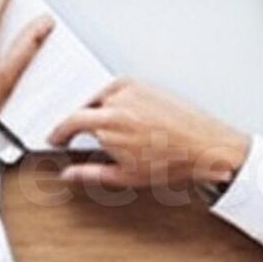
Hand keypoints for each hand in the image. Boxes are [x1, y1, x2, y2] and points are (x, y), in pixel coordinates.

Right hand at [40, 79, 254, 196]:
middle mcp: (117, 104)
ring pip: (99, 97)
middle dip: (78, 123)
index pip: (70, 122)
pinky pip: (115, 86)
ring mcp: (131, 91)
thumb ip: (91, 173)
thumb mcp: (126, 176)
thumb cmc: (173, 162)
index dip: (59, 132)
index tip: (56, 138)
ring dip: (95, 109)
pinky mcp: (143, 85)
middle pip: (84, 110)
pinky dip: (110, 95)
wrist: (206, 147)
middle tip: (78, 135)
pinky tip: (116, 107)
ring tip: (103, 125)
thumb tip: (69, 175)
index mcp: (108, 126)